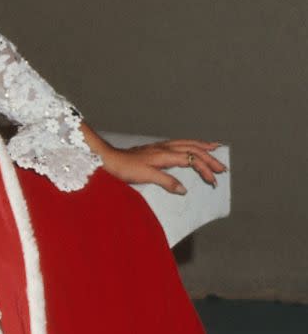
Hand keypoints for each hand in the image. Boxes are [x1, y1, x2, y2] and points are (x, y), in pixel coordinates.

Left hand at [94, 137, 226, 194]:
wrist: (109, 159)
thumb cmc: (125, 168)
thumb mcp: (146, 176)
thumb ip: (166, 182)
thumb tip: (184, 189)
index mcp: (165, 154)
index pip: (192, 160)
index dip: (204, 170)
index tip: (213, 181)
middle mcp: (165, 148)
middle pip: (193, 149)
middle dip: (210, 158)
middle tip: (223, 167)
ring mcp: (161, 147)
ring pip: (187, 143)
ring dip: (202, 146)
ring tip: (215, 147)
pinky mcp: (156, 149)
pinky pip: (179, 144)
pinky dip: (190, 145)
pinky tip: (192, 147)